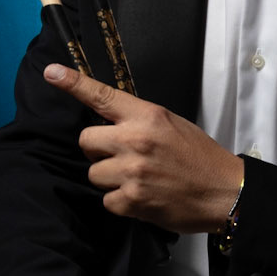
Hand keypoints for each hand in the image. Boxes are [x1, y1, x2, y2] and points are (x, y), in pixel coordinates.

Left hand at [45, 63, 242, 233]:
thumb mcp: (172, 125)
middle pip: (86, 140)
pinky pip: (106, 200)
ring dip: (109, 179)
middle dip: (98, 151)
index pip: (102, 96)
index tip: (51, 73)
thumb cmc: (200, 158)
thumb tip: (111, 124)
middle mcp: (135, 140)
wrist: (224, 192)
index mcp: (147, 116)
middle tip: (122, 157)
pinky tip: (142, 198)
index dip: (73, 83)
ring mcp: (132, 171)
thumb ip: (140, 120)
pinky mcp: (132, 200)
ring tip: (137, 180)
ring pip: (93, 173)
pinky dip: (120, 202)